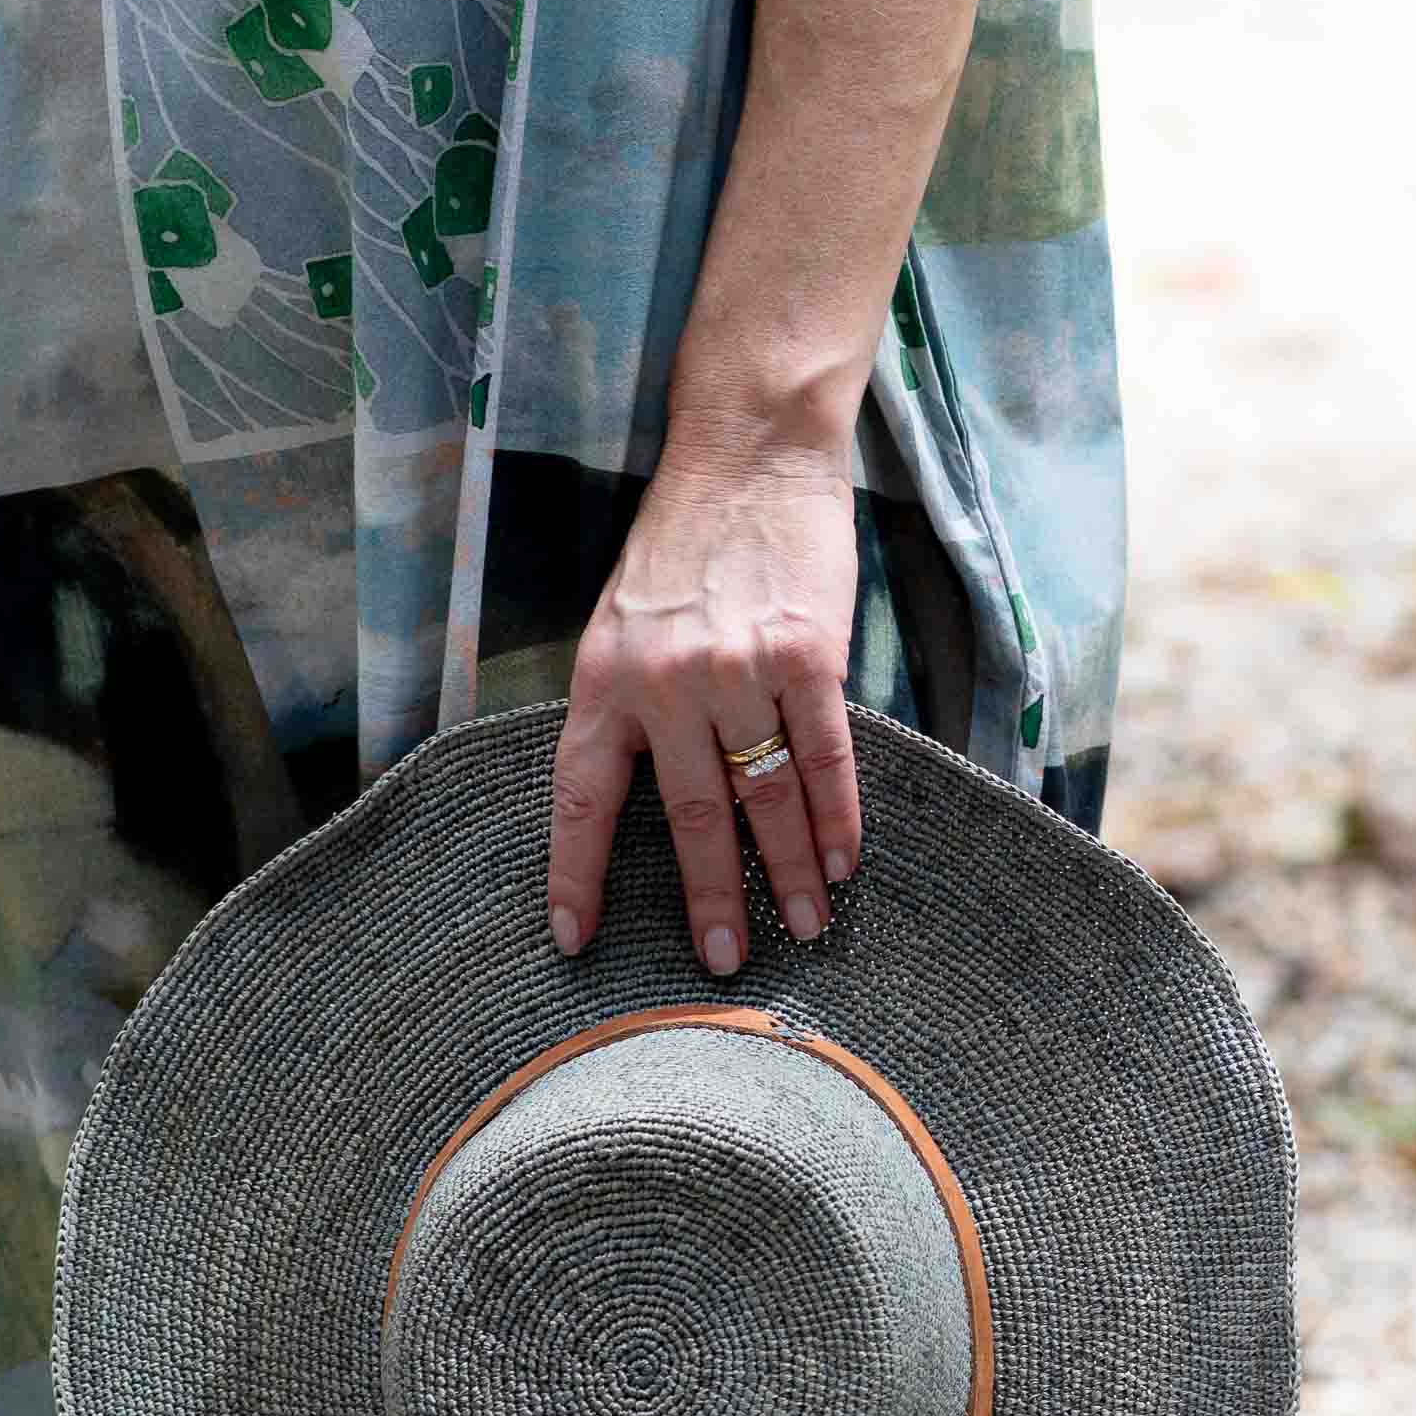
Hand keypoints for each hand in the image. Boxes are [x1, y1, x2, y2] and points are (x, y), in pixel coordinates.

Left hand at [547, 440, 861, 973]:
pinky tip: (841, 863)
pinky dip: (835, 818)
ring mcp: (739, 669)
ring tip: (805, 929)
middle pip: (689, 817)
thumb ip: (632, 703)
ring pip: (763, 799)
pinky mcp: (806, 654)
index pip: (581, 797)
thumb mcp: (624, 620)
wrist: (749, 453)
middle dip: (709, 899)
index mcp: (605, 679)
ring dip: (787, 874)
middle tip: (724, 963)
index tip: (574, 939)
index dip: (576, 874)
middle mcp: (666, 683)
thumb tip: (651, 796)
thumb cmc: (685, 540)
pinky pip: (823, 758)